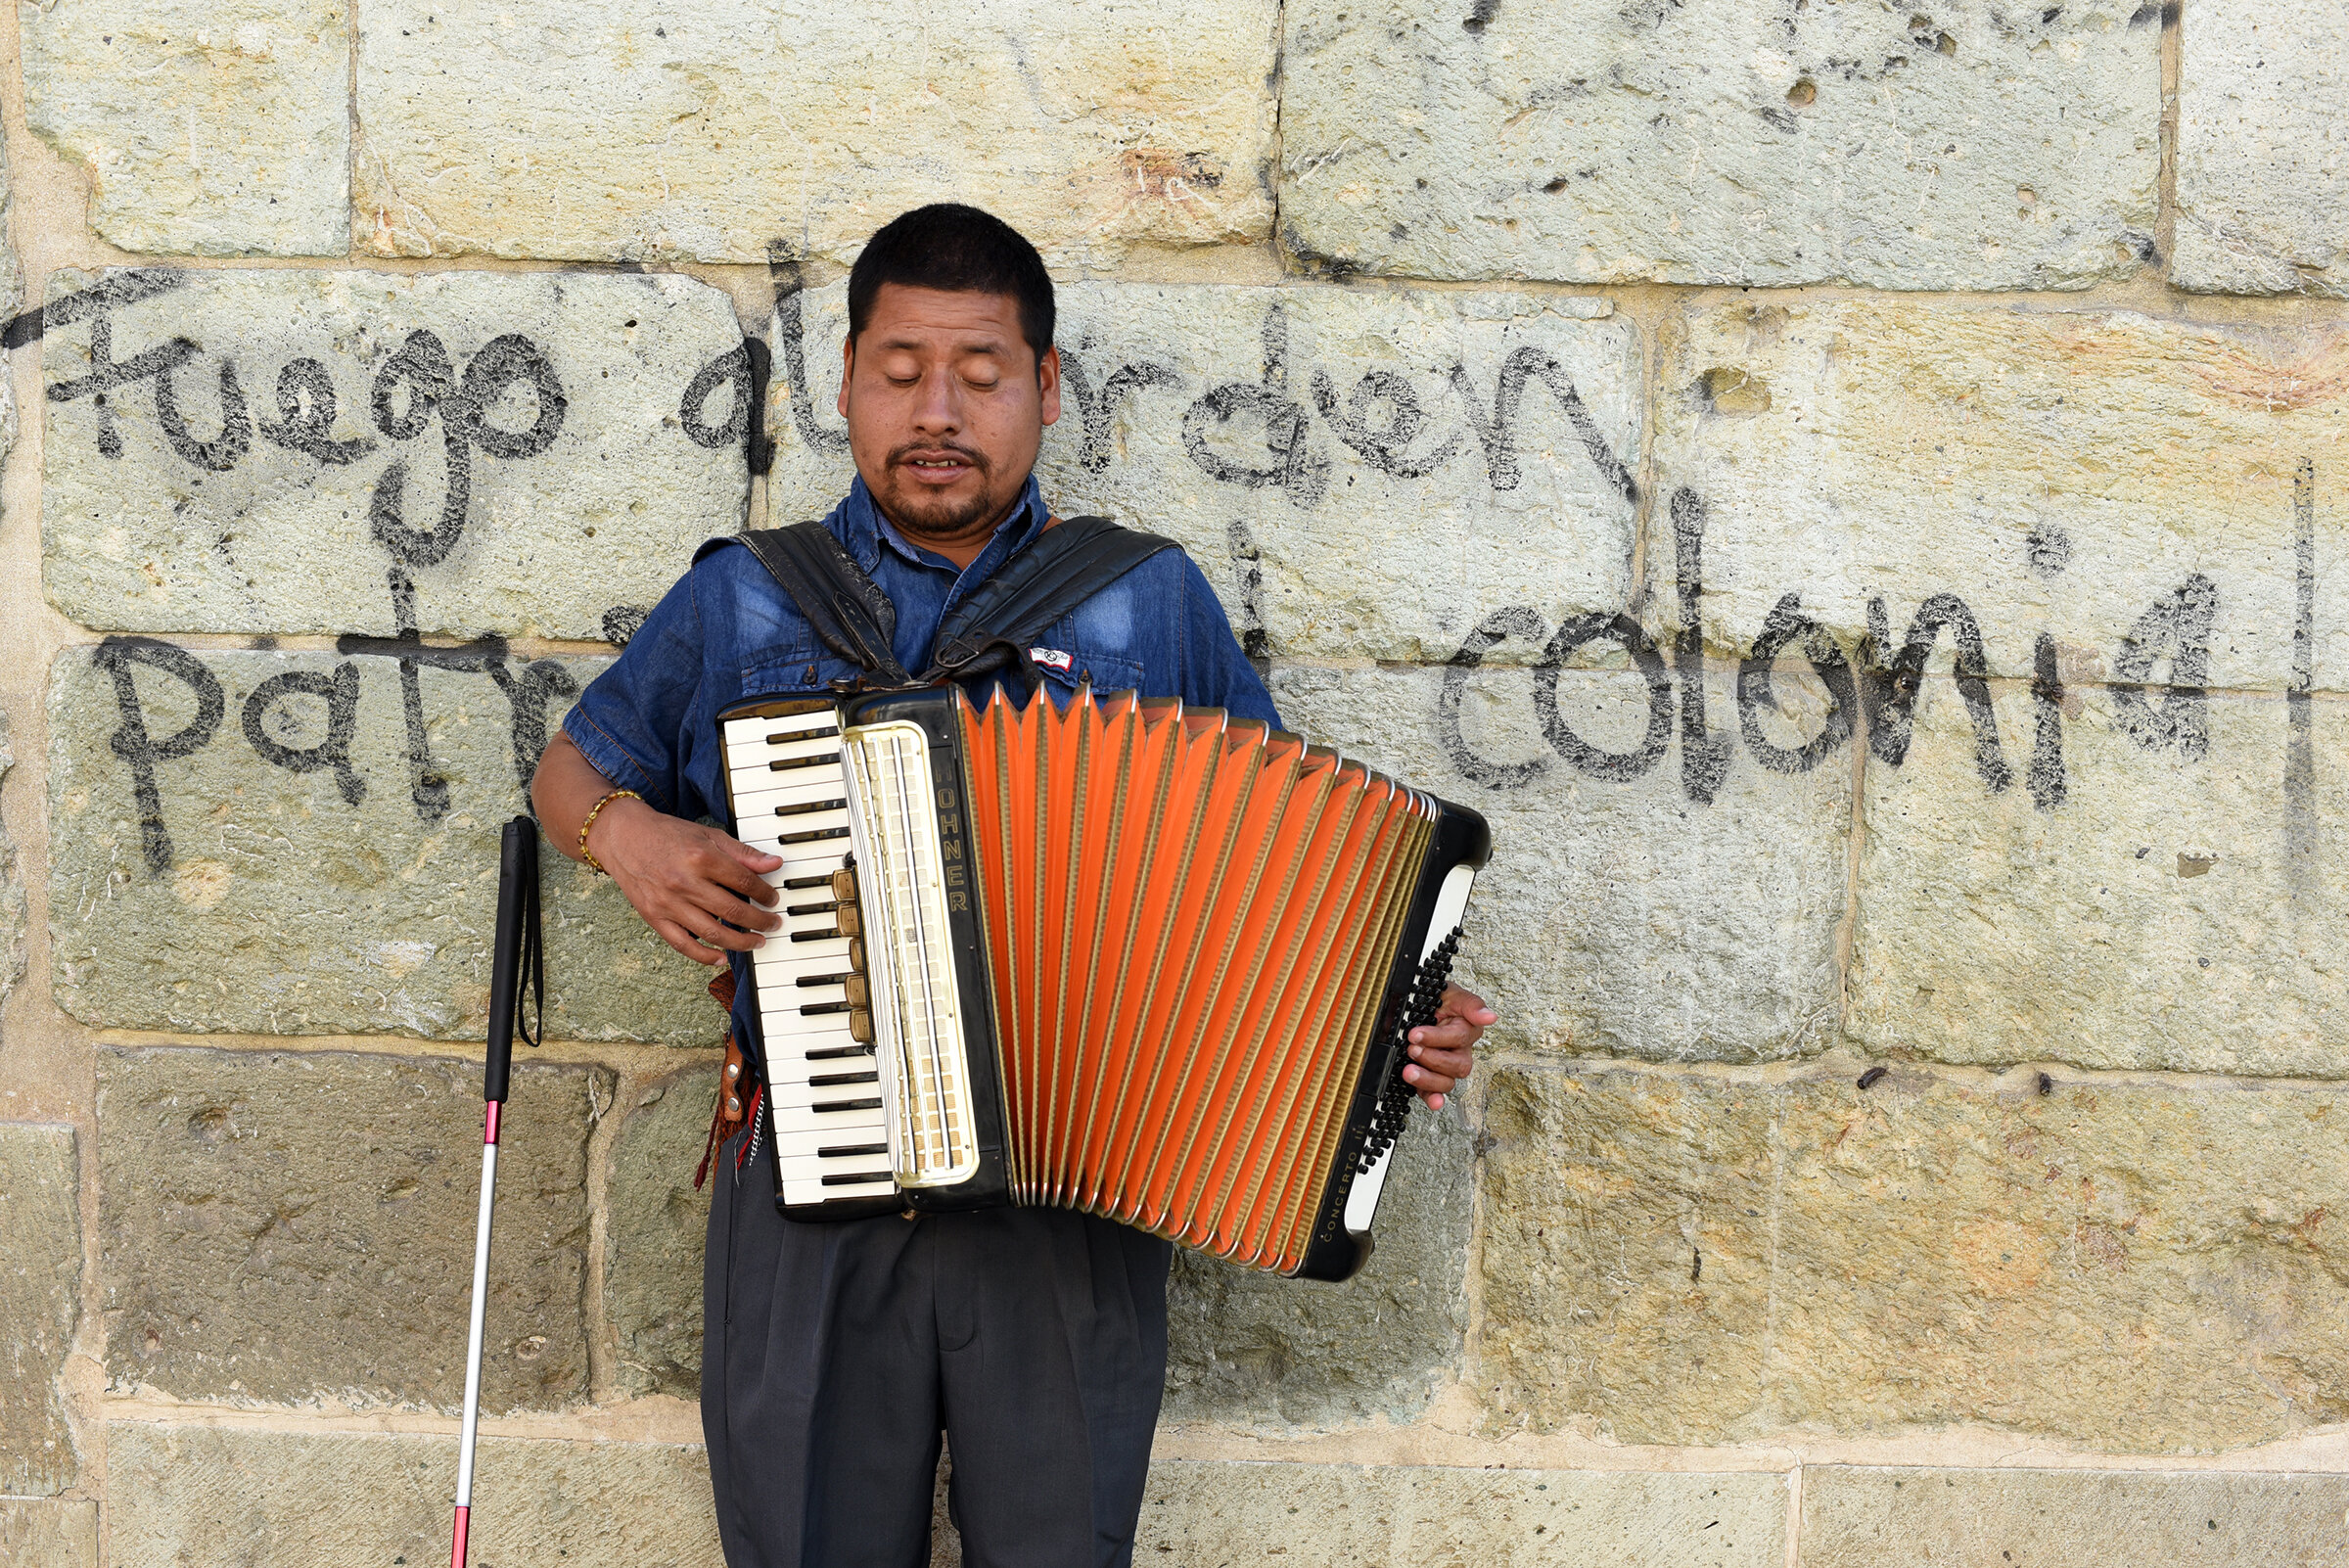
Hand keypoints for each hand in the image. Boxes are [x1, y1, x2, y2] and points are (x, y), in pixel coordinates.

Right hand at [588, 796, 782, 964]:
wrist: (624, 837)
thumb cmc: (668, 835)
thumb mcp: (708, 835)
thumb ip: (742, 852)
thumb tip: (773, 864)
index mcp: (702, 857)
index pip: (745, 882)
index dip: (765, 894)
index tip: (774, 899)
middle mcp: (685, 882)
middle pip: (733, 911)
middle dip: (760, 921)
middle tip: (773, 924)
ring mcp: (669, 903)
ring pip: (712, 932)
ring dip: (740, 942)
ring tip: (757, 942)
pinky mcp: (655, 917)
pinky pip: (683, 944)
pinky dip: (704, 956)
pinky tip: (722, 958)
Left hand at [1403, 985, 1495, 1110]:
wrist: (1417, 1003)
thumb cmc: (1436, 998)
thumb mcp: (1450, 992)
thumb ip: (1470, 1004)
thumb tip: (1490, 1017)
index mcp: (1466, 1028)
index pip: (1460, 1037)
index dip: (1437, 1038)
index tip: (1415, 1034)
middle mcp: (1459, 1050)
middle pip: (1458, 1065)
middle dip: (1433, 1059)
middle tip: (1412, 1049)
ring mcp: (1446, 1065)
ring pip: (1448, 1082)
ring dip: (1429, 1079)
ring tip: (1409, 1071)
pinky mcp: (1431, 1076)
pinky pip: (1435, 1092)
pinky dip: (1433, 1098)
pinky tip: (1432, 1101)